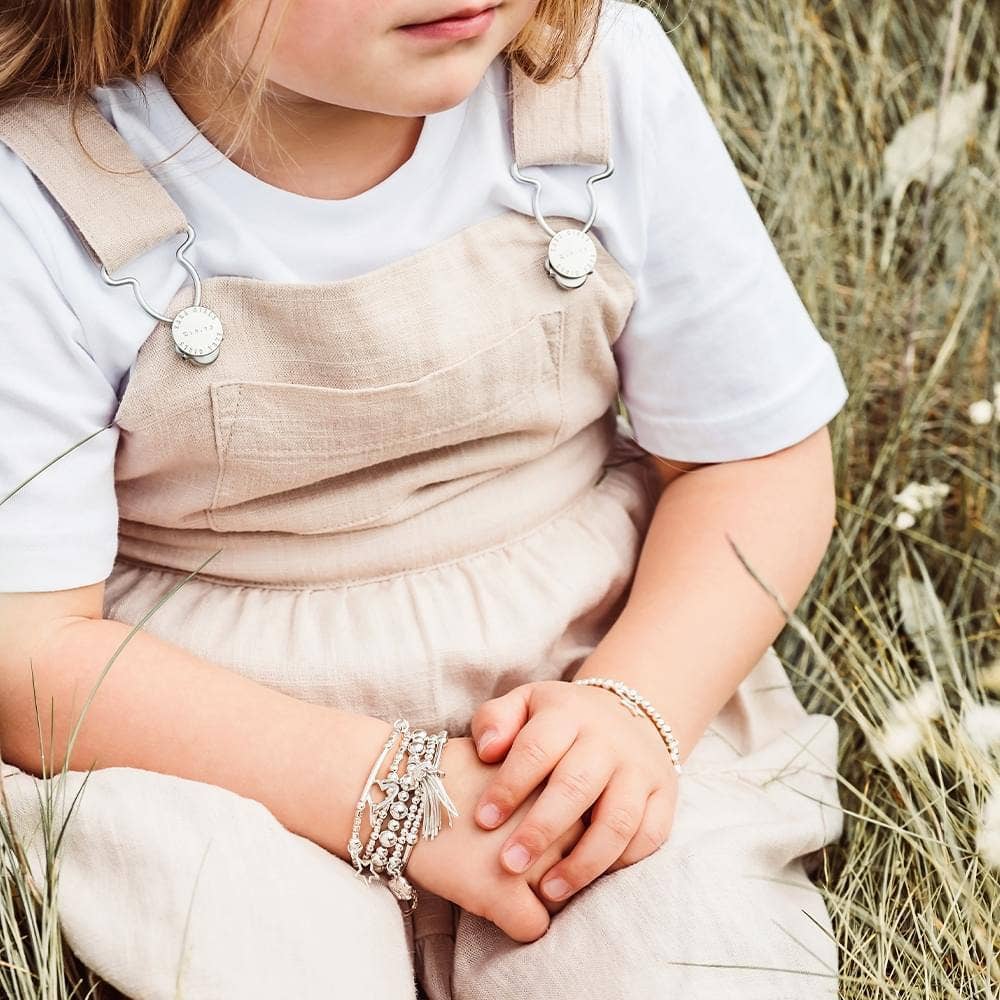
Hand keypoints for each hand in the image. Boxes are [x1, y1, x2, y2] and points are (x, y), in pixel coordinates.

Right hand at [402, 736, 586, 942]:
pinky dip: (519, 921)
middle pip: (583, 859)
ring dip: (540, 891)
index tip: (547, 825)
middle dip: (560, 863)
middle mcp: (552, 817)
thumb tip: (576, 808)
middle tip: (520, 853)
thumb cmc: (456, 775)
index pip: (592, 821)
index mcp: (557, 780)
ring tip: (506, 874)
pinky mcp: (501, 890)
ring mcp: (529, 856)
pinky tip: (496, 899)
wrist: (400, 791)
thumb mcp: (513, 757)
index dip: (570, 828)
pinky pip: (534, 927)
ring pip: (561, 894)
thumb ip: (551, 779)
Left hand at [468, 679, 679, 903]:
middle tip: (510, 864)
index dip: (509, 786)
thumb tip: (487, 751)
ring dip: (583, 861)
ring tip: (550, 890)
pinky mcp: (665, 794)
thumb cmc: (559, 719)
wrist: (628, 714)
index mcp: (567, 714)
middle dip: (541, 829)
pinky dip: (621, 863)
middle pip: (576, 786)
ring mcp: (640, 768)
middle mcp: (607, 740)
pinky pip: (650, 835)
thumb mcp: (524, 704)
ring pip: (618, 819)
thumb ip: (495, 720)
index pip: (537, 749)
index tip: (483, 820)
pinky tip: (589, 880)